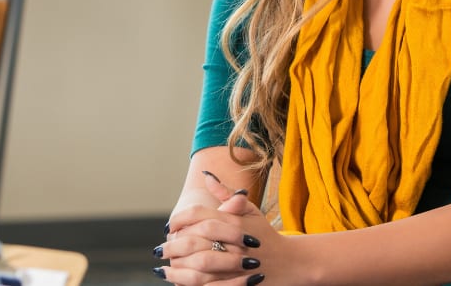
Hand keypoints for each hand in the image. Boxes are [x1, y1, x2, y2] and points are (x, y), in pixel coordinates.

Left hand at [155, 171, 282, 284]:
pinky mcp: (238, 282)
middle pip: (195, 239)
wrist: (290, 263)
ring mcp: (238, 262)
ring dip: (177, 267)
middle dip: (173, 245)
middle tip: (159, 249)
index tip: (170, 226)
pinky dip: (188, 283)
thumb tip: (205, 176)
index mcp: (235, 220)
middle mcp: (236, 240)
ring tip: (162, 269)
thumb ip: (226, 194)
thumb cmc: (266, 234)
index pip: (199, 215)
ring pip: (199, 263)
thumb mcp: (250, 210)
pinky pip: (208, 284)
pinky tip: (177, 282)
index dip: (180, 220)